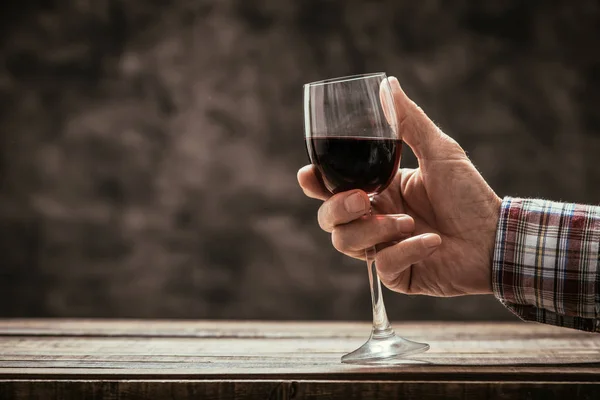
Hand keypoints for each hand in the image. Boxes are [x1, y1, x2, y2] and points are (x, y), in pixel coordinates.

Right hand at [298, 77, 500, 296]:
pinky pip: (381, 266)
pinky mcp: (397, 274)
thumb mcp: (439, 151)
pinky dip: (405, 251)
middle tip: (363, 200)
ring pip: (345, 243)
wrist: (497, 238)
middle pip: (330, 218)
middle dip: (337, 208)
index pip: (333, 188)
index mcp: (378, 190)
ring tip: (409, 223)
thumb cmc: (469, 195)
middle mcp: (375, 219)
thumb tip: (387, 84)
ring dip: (374, 231)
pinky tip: (431, 243)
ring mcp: (383, 248)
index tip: (309, 175)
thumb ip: (408, 121)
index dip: (315, 183)